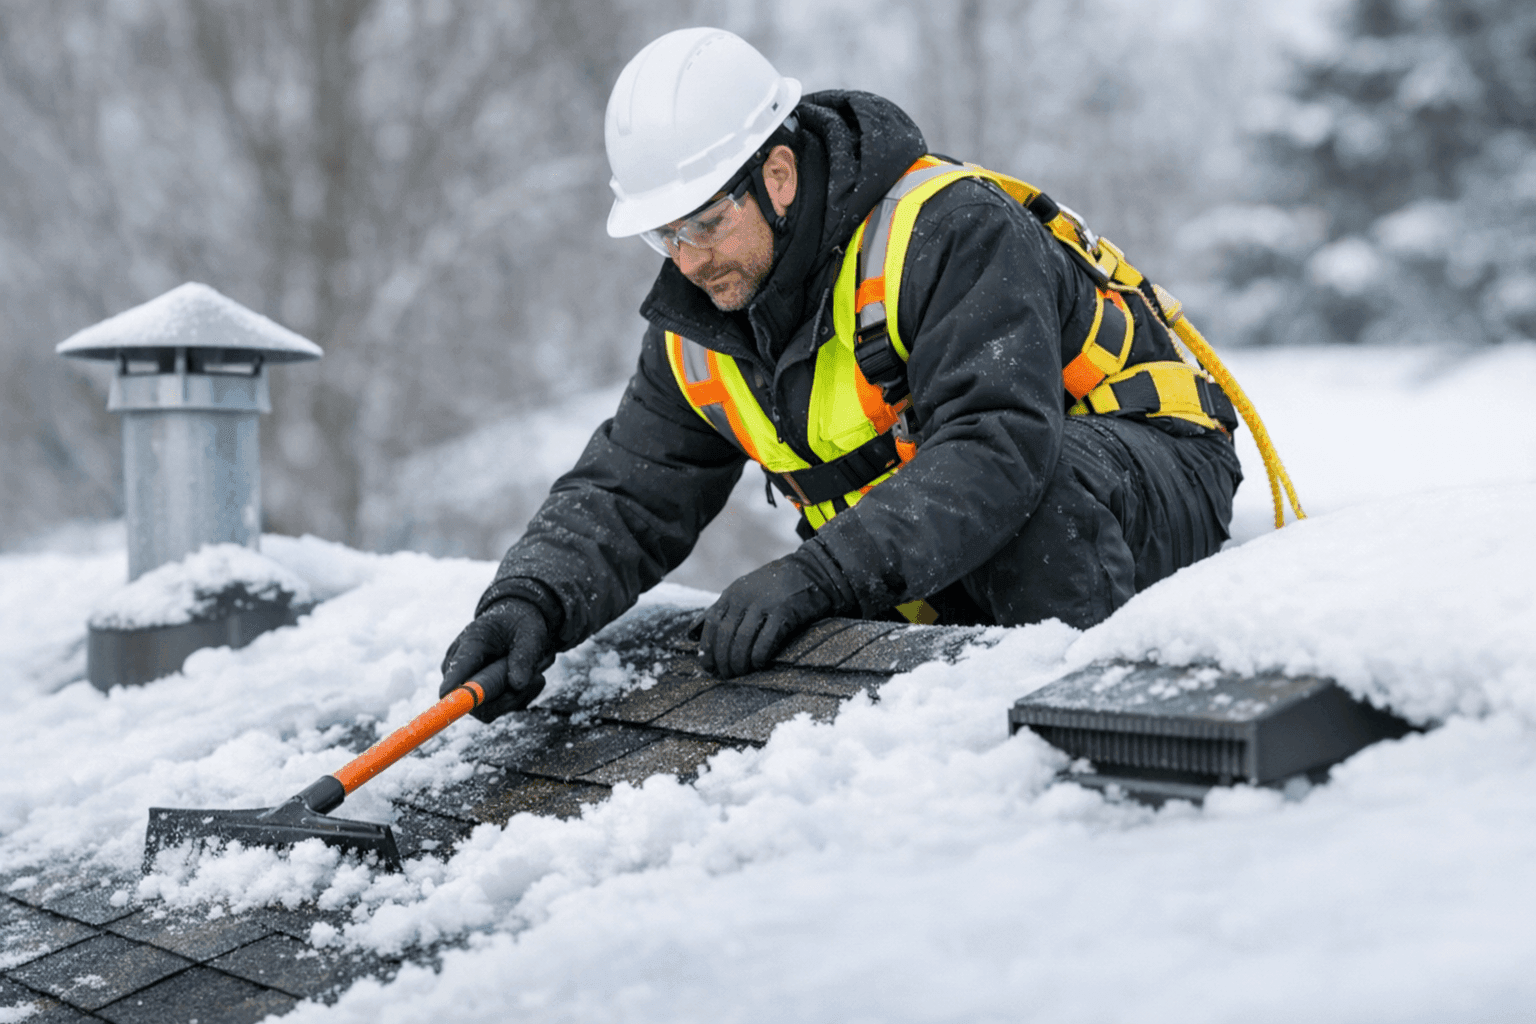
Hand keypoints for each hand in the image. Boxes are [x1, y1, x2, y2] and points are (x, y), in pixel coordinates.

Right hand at [440, 599, 552, 722]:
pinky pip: (499, 709)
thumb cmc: (520, 625)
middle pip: (472, 701)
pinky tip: (530, 679)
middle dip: (508, 697)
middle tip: (536, 678)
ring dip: (517, 697)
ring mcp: (466, 684)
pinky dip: (519, 698)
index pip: (457, 670)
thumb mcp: (530, 633)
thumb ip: (524, 656)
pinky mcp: (479, 698)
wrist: (518, 626)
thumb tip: (517, 685)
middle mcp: (460, 667)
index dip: (455, 690)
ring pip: (488, 710)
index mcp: (470, 643)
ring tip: (535, 673)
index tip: (456, 703)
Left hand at [698, 553, 837, 677]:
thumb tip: (691, 634)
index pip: (711, 624)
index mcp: (732, 594)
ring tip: (740, 673)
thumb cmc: (775, 587)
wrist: (811, 571)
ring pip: (743, 639)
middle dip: (723, 659)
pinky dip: (759, 655)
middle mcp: (745, 598)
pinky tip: (759, 664)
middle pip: (726, 635)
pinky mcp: (784, 611)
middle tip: (726, 675)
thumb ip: (720, 610)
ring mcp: (764, 604)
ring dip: (739, 661)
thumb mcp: (743, 591)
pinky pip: (766, 639)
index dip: (707, 648)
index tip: (707, 666)